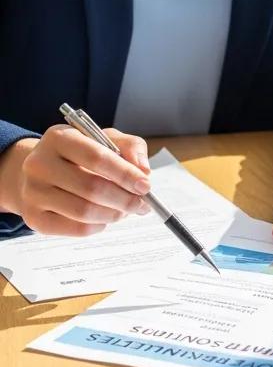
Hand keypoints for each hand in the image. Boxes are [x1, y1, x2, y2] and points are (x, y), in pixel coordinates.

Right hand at [0, 126, 150, 235]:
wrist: (43, 171)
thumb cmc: (81, 154)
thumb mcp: (106, 139)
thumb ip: (131, 147)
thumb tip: (144, 171)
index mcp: (60, 138)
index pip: (97, 158)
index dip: (125, 174)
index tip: (146, 185)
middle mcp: (39, 164)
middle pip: (91, 188)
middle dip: (124, 199)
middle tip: (142, 204)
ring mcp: (33, 192)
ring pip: (84, 211)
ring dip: (114, 214)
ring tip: (126, 210)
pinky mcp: (33, 218)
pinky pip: (75, 229)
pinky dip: (99, 226)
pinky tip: (106, 218)